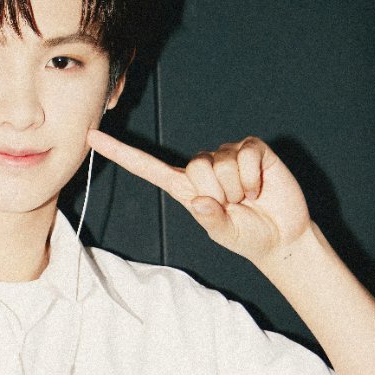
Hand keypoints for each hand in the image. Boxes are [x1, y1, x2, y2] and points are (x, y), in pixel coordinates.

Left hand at [87, 129, 312, 266]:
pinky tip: (259, 187)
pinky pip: (245, 156)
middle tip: (234, 205)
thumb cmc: (247, 236)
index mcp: (186, 188)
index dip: (121, 153)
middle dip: (217, 192)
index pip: (148, 167)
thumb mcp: (223, 234)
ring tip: (248, 198)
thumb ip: (209, 219)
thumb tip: (200, 201)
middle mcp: (204, 167)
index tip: (92, 137)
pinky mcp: (251, 149)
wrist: (282, 236)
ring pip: (221, 164)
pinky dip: (253, 178)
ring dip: (238, 188)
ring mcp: (228, 155)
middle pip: (195, 166)